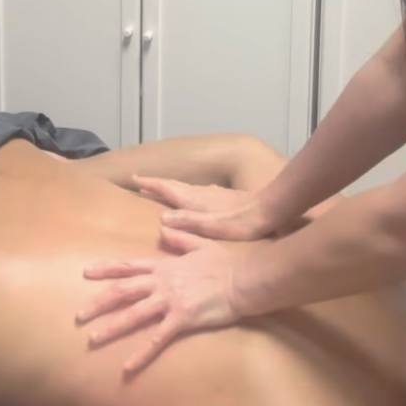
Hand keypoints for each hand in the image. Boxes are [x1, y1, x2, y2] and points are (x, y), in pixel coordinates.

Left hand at [77, 229, 250, 373]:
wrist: (244, 278)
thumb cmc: (225, 261)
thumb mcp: (200, 243)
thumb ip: (180, 237)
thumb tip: (163, 228)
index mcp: (165, 266)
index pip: (129, 267)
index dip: (106, 269)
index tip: (85, 272)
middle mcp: (162, 282)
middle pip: (123, 291)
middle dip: (99, 303)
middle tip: (77, 315)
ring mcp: (171, 301)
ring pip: (134, 314)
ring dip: (111, 327)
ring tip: (91, 339)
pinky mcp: (183, 319)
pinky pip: (157, 339)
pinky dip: (140, 354)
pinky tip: (126, 368)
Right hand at [133, 175, 272, 241]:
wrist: (271, 208)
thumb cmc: (243, 222)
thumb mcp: (214, 227)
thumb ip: (189, 222)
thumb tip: (162, 220)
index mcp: (197, 200)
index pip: (168, 189)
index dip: (151, 184)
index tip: (134, 179)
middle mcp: (203, 193)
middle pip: (175, 186)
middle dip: (157, 184)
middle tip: (141, 182)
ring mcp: (214, 193)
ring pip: (186, 188)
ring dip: (171, 188)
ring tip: (161, 189)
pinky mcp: (224, 197)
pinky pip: (198, 191)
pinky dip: (187, 192)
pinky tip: (195, 196)